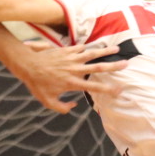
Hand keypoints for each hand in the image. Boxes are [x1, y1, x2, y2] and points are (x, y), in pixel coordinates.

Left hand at [9, 40, 130, 113]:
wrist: (28, 64)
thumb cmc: (37, 84)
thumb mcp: (47, 101)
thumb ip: (61, 107)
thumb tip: (74, 105)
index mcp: (72, 83)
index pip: (94, 88)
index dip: (109, 90)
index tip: (120, 90)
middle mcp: (75, 69)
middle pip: (98, 67)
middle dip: (114, 66)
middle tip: (126, 64)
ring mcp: (71, 58)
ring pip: (92, 53)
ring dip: (105, 51)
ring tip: (117, 49)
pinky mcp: (66, 50)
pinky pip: (80, 48)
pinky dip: (88, 48)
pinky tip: (93, 48)